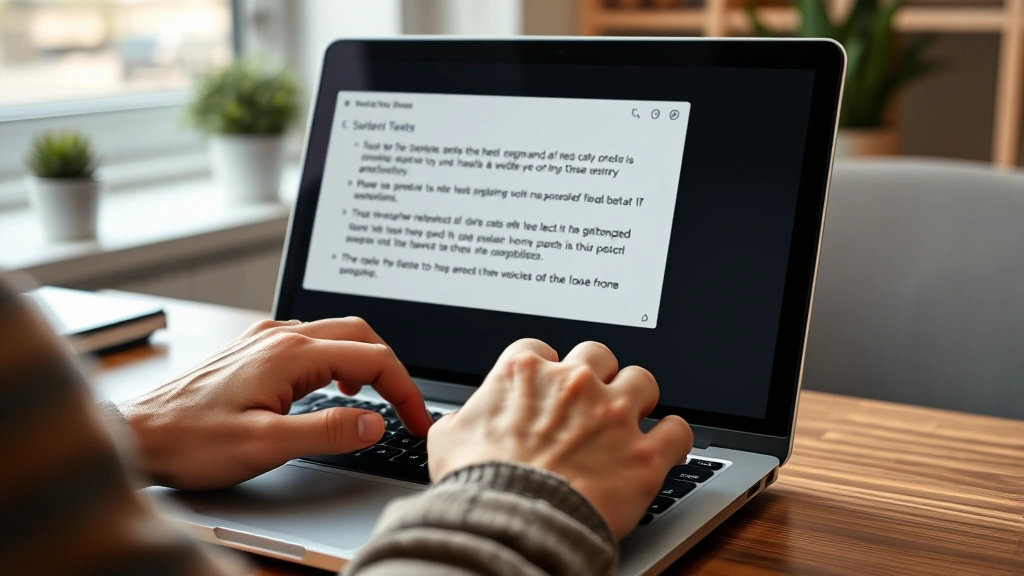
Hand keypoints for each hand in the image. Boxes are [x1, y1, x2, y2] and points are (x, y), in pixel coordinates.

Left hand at [119, 318, 432, 489]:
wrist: (137, 434)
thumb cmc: (191, 441)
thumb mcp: (266, 444)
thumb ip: (328, 431)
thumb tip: (375, 423)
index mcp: (290, 353)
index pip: (371, 359)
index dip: (404, 391)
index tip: (417, 421)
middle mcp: (279, 336)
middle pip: (359, 334)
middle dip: (389, 369)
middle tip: (404, 408)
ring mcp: (264, 339)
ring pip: (334, 335)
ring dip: (362, 363)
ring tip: (371, 401)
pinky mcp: (252, 350)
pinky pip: (309, 342)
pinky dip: (334, 361)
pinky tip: (329, 387)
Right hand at [427, 339, 692, 538]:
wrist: (511, 522)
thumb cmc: (478, 483)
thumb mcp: (447, 440)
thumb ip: (460, 420)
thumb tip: (457, 424)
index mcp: (525, 373)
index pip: (540, 348)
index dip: (546, 368)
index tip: (547, 386)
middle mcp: (573, 382)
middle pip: (598, 353)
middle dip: (597, 374)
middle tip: (592, 400)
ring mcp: (613, 414)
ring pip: (643, 380)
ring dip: (638, 397)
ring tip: (632, 417)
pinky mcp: (643, 454)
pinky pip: (677, 431)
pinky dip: (674, 437)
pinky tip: (666, 445)